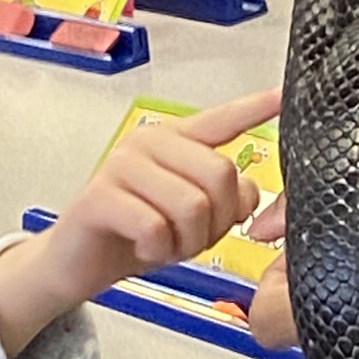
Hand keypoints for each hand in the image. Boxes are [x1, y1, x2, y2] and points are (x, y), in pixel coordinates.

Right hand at [0, 88, 281, 356]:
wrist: (76, 263)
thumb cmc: (135, 234)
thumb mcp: (192, 218)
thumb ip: (223, 199)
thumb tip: (249, 195)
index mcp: (175, 141)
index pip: (223, 119)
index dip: (255, 108)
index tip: (282, 95)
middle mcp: (150, 143)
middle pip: (220, 174)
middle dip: (218, 221)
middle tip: (192, 237)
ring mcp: (122, 166)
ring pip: (192, 205)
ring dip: (188, 240)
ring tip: (167, 243)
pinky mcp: (100, 195)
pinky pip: (155, 226)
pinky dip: (158, 250)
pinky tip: (144, 248)